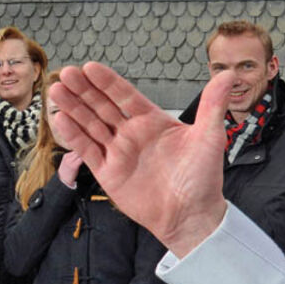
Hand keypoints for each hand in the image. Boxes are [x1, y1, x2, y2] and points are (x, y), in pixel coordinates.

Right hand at [48, 64, 229, 255]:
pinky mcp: (108, 173)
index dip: (107, 82)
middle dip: (83, 90)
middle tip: (66, 73)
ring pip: (90, 125)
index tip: (90, 67)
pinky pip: (87, 151)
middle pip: (102, 107)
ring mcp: (118, 152)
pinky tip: (61, 121)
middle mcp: (132, 134)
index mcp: (152, 121)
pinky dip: (74, 137)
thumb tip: (228, 75)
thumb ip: (213, 105)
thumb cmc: (203, 178)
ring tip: (56, 91)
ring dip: (73, 109)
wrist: (192, 216)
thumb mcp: (209, 137)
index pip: (124, 96)